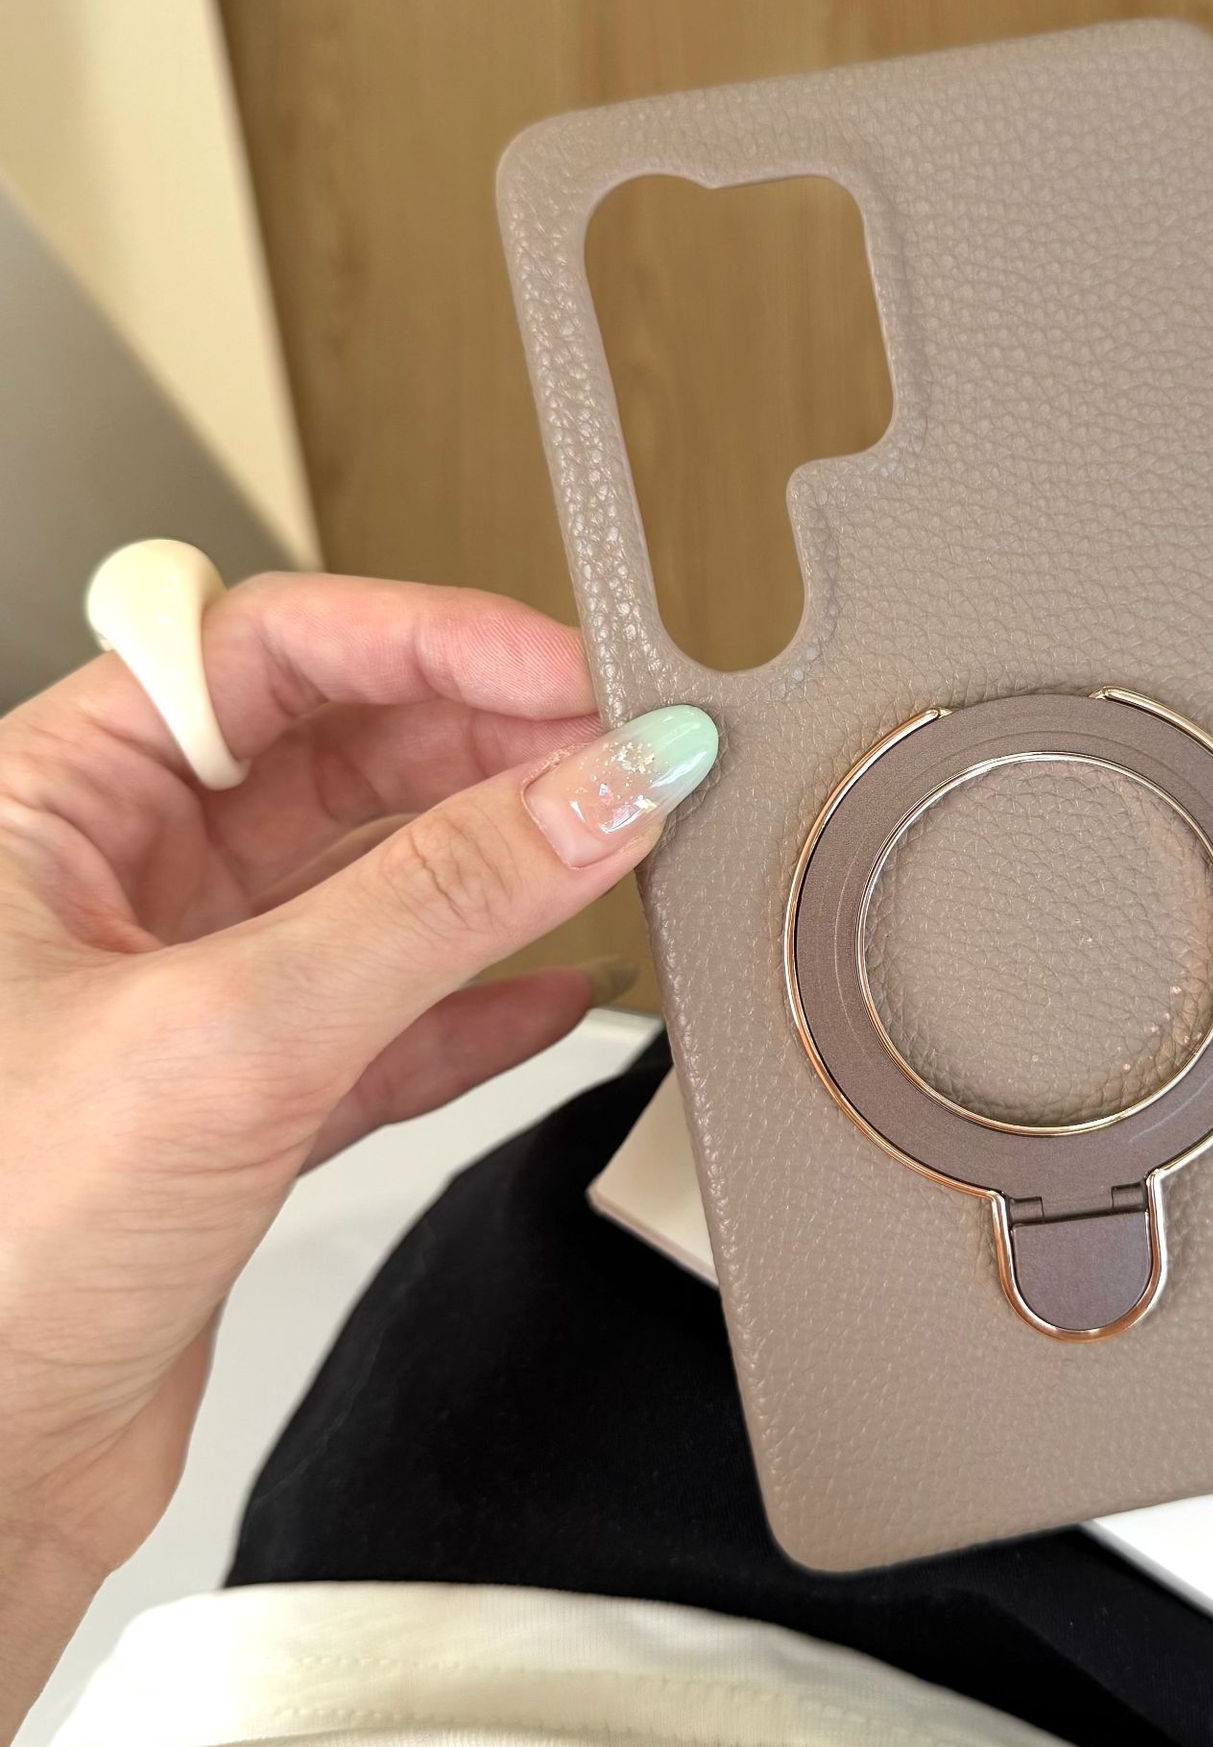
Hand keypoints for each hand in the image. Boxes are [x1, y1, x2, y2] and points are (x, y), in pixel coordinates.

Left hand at [0, 573, 713, 1740]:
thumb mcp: (232, 1034)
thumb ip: (441, 902)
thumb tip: (596, 795)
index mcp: (48, 808)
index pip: (268, 652)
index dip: (431, 640)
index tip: (569, 675)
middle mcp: (114, 887)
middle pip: (341, 756)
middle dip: (490, 749)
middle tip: (622, 763)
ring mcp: (186, 996)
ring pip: (380, 885)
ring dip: (504, 871)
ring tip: (616, 853)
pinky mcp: (242, 1105)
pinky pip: (394, 1017)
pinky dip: (485, 1007)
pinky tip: (563, 993)